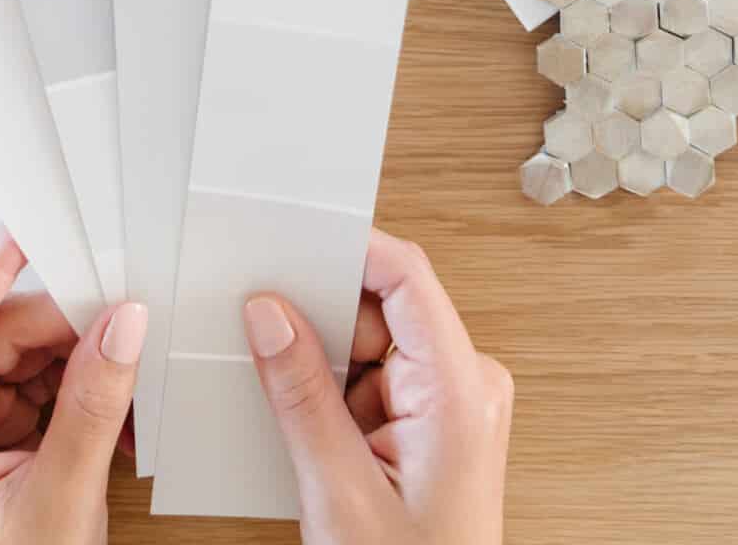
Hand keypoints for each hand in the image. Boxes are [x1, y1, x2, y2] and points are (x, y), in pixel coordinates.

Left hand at [0, 230, 146, 544]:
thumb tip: (120, 323)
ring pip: (13, 353)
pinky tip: (101, 412)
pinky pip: (21, 383)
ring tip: (119, 394)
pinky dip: (64, 391)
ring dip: (70, 364)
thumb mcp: (61, 501)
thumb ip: (92, 405)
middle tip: (120, 327)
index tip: (25, 229)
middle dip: (60, 332)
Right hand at [244, 229, 512, 544]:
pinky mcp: (434, 418)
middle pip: (382, 302)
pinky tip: (328, 437)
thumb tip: (270, 313)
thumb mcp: (340, 493)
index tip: (288, 245)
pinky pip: (373, 373)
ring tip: (318, 429)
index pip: (404, 274)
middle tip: (284, 364)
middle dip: (325, 326)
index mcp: (459, 390)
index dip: (345, 248)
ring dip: (331, 371)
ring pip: (370, 339)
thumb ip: (301, 396)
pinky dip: (340, 394)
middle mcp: (467, 383)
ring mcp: (452, 400)